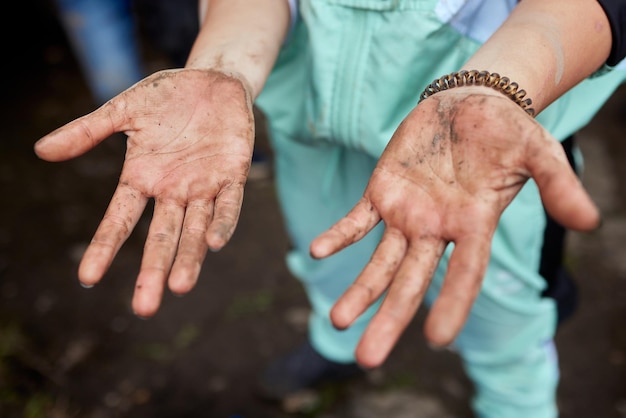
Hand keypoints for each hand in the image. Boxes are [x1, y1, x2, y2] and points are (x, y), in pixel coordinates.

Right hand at [34, 69, 254, 316]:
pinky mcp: (233, 174)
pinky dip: (223, 222)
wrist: (212, 81)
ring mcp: (204, 185)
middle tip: (144, 309)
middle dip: (154, 271)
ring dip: (189, 258)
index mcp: (143, 178)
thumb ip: (88, 131)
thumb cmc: (167, 97)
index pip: (120, 220)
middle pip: (161, 237)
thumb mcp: (124, 111)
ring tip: (180, 287)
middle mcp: (173, 191)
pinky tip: (213, 243)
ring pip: (195, 229)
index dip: (104, 248)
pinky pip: (230, 204)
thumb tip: (41, 151)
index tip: (87, 279)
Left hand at [310, 88, 598, 367]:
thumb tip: (592, 222)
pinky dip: (339, 235)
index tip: (437, 340)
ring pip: (380, 261)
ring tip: (337, 322)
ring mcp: (407, 213)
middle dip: (390, 319)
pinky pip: (357, 219)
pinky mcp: (383, 192)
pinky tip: (316, 251)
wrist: (470, 103)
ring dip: (359, 290)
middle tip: (366, 360)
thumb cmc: (507, 130)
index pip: (465, 273)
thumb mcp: (539, 152)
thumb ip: (558, 185)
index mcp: (474, 225)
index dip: (454, 303)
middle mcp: (437, 229)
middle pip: (411, 281)